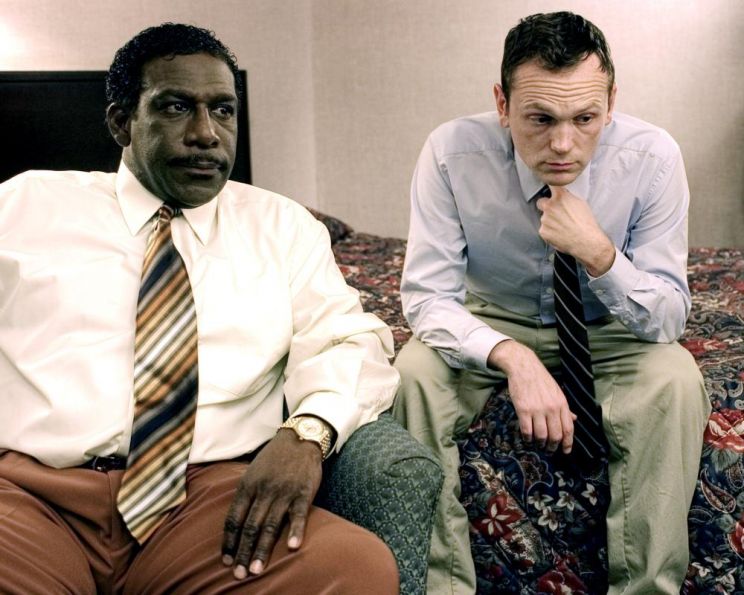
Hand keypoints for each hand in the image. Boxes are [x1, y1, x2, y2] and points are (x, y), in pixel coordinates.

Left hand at [221, 428, 322, 578]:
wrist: (299, 438)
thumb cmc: (274, 458)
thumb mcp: (252, 473)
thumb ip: (244, 496)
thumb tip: (234, 523)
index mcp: (248, 486)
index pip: (234, 519)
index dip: (229, 542)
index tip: (226, 561)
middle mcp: (263, 491)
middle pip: (250, 527)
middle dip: (242, 553)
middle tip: (239, 575)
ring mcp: (284, 492)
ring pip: (270, 525)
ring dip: (262, 549)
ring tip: (256, 569)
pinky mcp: (303, 492)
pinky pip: (298, 515)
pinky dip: (295, 531)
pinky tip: (292, 547)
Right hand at [487, 340, 574, 453]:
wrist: (524, 367)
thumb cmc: (541, 379)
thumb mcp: (557, 392)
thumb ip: (565, 408)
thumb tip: (574, 419)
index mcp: (562, 404)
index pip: (568, 429)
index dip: (568, 443)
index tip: (566, 451)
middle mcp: (551, 408)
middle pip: (555, 436)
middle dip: (552, 447)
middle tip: (549, 450)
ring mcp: (537, 410)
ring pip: (541, 436)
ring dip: (540, 444)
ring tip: (538, 445)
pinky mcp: (523, 410)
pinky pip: (527, 431)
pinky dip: (527, 438)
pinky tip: (527, 438)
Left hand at [535, 185, 614, 276]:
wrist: (586, 241)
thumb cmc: (586, 223)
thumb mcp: (580, 203)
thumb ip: (568, 197)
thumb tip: (562, 194)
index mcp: (560, 196)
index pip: (550, 184)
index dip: (548, 185)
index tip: (547, 186)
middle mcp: (550, 206)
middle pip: (541, 202)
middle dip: (546, 206)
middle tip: (556, 213)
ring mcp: (545, 219)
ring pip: (544, 218)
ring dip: (550, 221)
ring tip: (562, 227)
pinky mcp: (543, 231)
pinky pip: (544, 229)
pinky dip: (549, 232)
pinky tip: (560, 234)